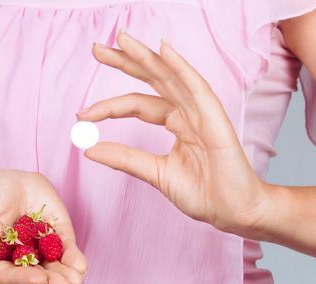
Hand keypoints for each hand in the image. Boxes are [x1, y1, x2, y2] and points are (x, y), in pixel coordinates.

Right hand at [0, 169, 87, 283]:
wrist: (4, 180)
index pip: (11, 277)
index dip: (25, 279)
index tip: (39, 278)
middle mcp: (22, 263)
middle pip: (37, 277)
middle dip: (52, 283)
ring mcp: (41, 251)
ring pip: (55, 268)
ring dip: (66, 276)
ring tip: (76, 281)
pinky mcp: (58, 236)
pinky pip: (67, 250)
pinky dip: (74, 258)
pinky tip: (81, 266)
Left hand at [79, 32, 268, 237]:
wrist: (232, 211)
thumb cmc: (203, 194)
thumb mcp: (155, 173)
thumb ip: (125, 158)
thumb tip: (89, 150)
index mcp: (176, 123)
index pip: (138, 104)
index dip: (109, 106)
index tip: (82, 115)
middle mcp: (187, 112)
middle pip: (153, 79)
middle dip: (126, 61)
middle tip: (97, 48)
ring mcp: (202, 112)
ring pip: (170, 77)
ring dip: (147, 57)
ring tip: (122, 39)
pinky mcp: (215, 118)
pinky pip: (196, 87)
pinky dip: (181, 68)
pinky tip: (163, 51)